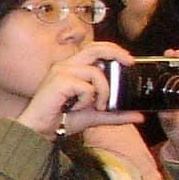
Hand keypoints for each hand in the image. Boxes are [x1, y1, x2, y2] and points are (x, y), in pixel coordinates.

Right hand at [14, 42, 143, 140]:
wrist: (39, 131)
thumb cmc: (59, 121)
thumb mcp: (94, 116)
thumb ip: (115, 114)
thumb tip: (139, 116)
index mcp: (72, 69)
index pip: (94, 50)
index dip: (113, 51)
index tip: (128, 60)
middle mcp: (65, 66)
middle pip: (95, 48)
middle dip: (116, 52)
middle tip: (129, 63)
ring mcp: (61, 72)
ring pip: (95, 72)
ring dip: (103, 91)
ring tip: (97, 106)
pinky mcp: (59, 81)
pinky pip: (86, 87)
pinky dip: (86, 100)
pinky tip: (75, 108)